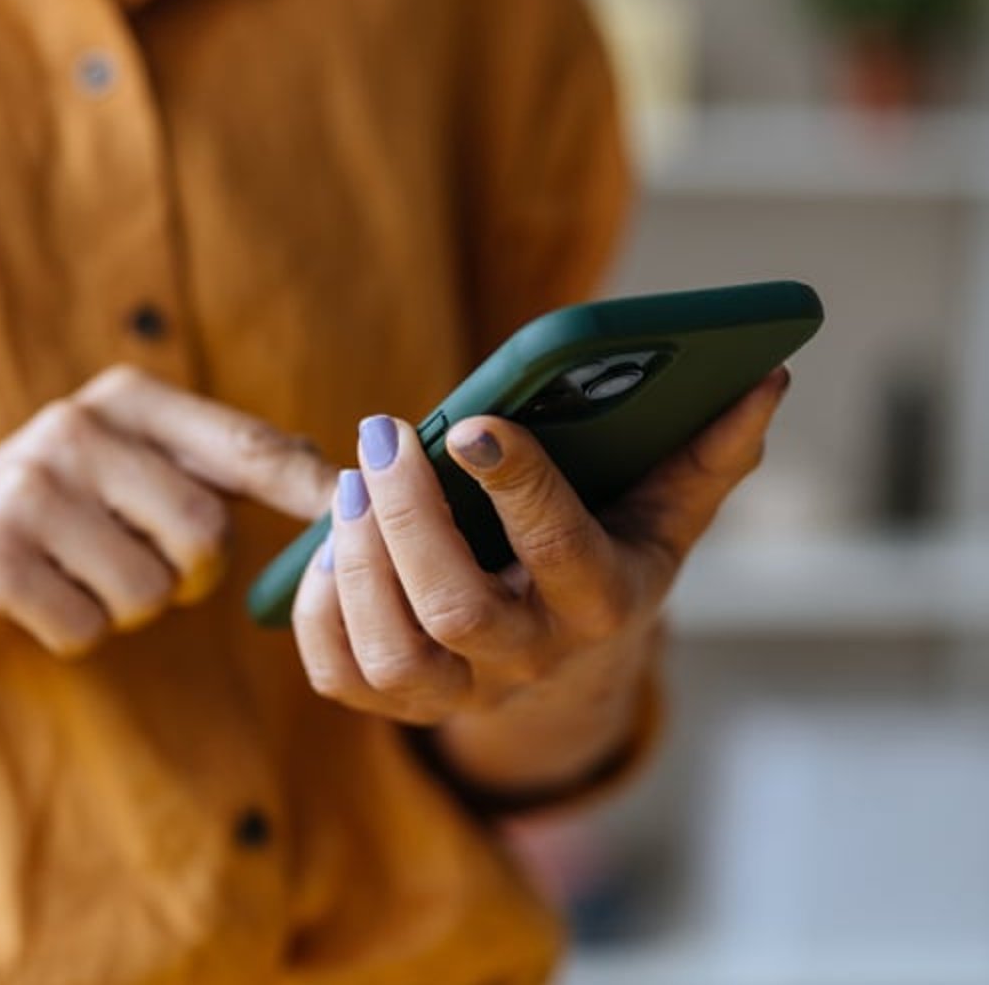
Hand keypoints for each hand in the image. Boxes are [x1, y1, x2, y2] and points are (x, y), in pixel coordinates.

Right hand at [0, 366, 335, 657]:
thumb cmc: (63, 514)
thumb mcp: (134, 466)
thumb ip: (223, 465)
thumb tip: (342, 482)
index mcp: (128, 399)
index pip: (244, 446)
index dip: (309, 487)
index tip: (364, 511)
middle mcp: (77, 427)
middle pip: (204, 535)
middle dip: (189, 575)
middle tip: (144, 565)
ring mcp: (27, 488)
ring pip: (148, 591)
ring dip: (128, 607)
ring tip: (81, 574)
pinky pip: (87, 627)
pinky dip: (76, 632)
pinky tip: (41, 598)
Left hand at [292, 369, 789, 765]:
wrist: (567, 661)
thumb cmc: (609, 555)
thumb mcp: (665, 511)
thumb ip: (708, 452)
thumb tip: (765, 379)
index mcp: (603, 604)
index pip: (561, 554)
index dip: (518, 489)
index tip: (473, 422)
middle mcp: (530, 661)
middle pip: (457, 610)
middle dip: (411, 519)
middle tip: (384, 434)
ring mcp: (460, 693)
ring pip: (394, 653)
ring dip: (358, 562)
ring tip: (351, 481)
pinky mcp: (399, 704)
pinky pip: (340, 675)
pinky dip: (319, 610)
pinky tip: (326, 542)